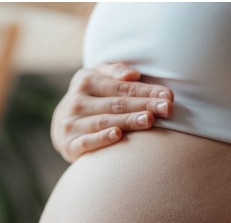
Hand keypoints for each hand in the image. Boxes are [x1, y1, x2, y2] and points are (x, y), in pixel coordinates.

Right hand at [51, 62, 173, 161]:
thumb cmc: (91, 97)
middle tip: (166, 109)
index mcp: (85, 80)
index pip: (121, 86)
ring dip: (128, 121)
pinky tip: (117, 134)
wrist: (62, 124)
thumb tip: (132, 74)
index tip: (168, 95)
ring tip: (149, 120)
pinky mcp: (69, 144)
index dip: (146, 90)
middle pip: (116, 104)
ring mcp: (71, 124)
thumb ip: (114, 71)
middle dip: (143, 105)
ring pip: (104, 121)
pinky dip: (102, 138)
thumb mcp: (97, 76)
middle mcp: (76, 102)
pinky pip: (87, 141)